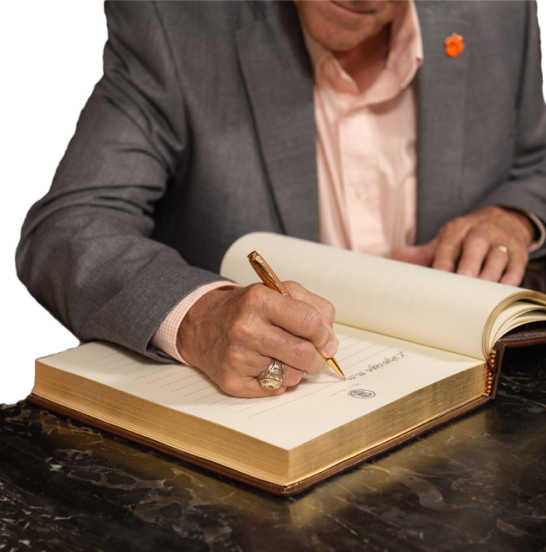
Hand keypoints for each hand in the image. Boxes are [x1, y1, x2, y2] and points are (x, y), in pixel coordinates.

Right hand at [177, 282, 337, 396]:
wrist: (201, 323)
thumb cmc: (246, 308)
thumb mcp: (279, 291)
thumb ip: (314, 308)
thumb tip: (330, 342)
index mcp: (259, 300)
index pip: (309, 322)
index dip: (324, 334)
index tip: (325, 340)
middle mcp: (246, 329)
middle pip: (304, 354)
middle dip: (316, 358)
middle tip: (313, 355)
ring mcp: (237, 357)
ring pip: (292, 376)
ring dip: (295, 369)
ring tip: (281, 356)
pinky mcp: (232, 382)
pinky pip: (275, 390)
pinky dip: (277, 381)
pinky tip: (263, 365)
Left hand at [391, 206, 534, 285]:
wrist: (502, 219)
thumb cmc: (465, 239)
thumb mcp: (445, 241)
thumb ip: (422, 253)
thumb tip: (395, 256)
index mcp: (457, 230)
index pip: (448, 245)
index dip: (443, 260)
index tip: (438, 274)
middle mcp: (480, 232)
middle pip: (476, 245)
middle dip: (469, 263)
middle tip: (464, 280)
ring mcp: (501, 241)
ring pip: (498, 255)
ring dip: (491, 271)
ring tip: (483, 287)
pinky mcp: (519, 251)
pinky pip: (517, 264)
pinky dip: (512, 276)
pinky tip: (504, 288)